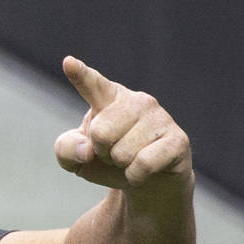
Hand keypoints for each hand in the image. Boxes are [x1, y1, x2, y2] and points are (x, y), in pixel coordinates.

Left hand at [54, 56, 191, 190]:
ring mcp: (159, 118)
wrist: (147, 181)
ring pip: (121, 153)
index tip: (68, 62)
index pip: (93, 85)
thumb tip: (87, 150)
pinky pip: (142, 164)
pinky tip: (142, 170)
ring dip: (120, 165)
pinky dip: (135, 176)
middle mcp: (137, 102)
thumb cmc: (108, 162)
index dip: (81, 75)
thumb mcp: (77, 158)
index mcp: (109, 99)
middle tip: (113, 153)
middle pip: (100, 133)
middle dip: (101, 152)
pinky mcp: (177, 140)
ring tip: (130, 159)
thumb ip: (67, 149)